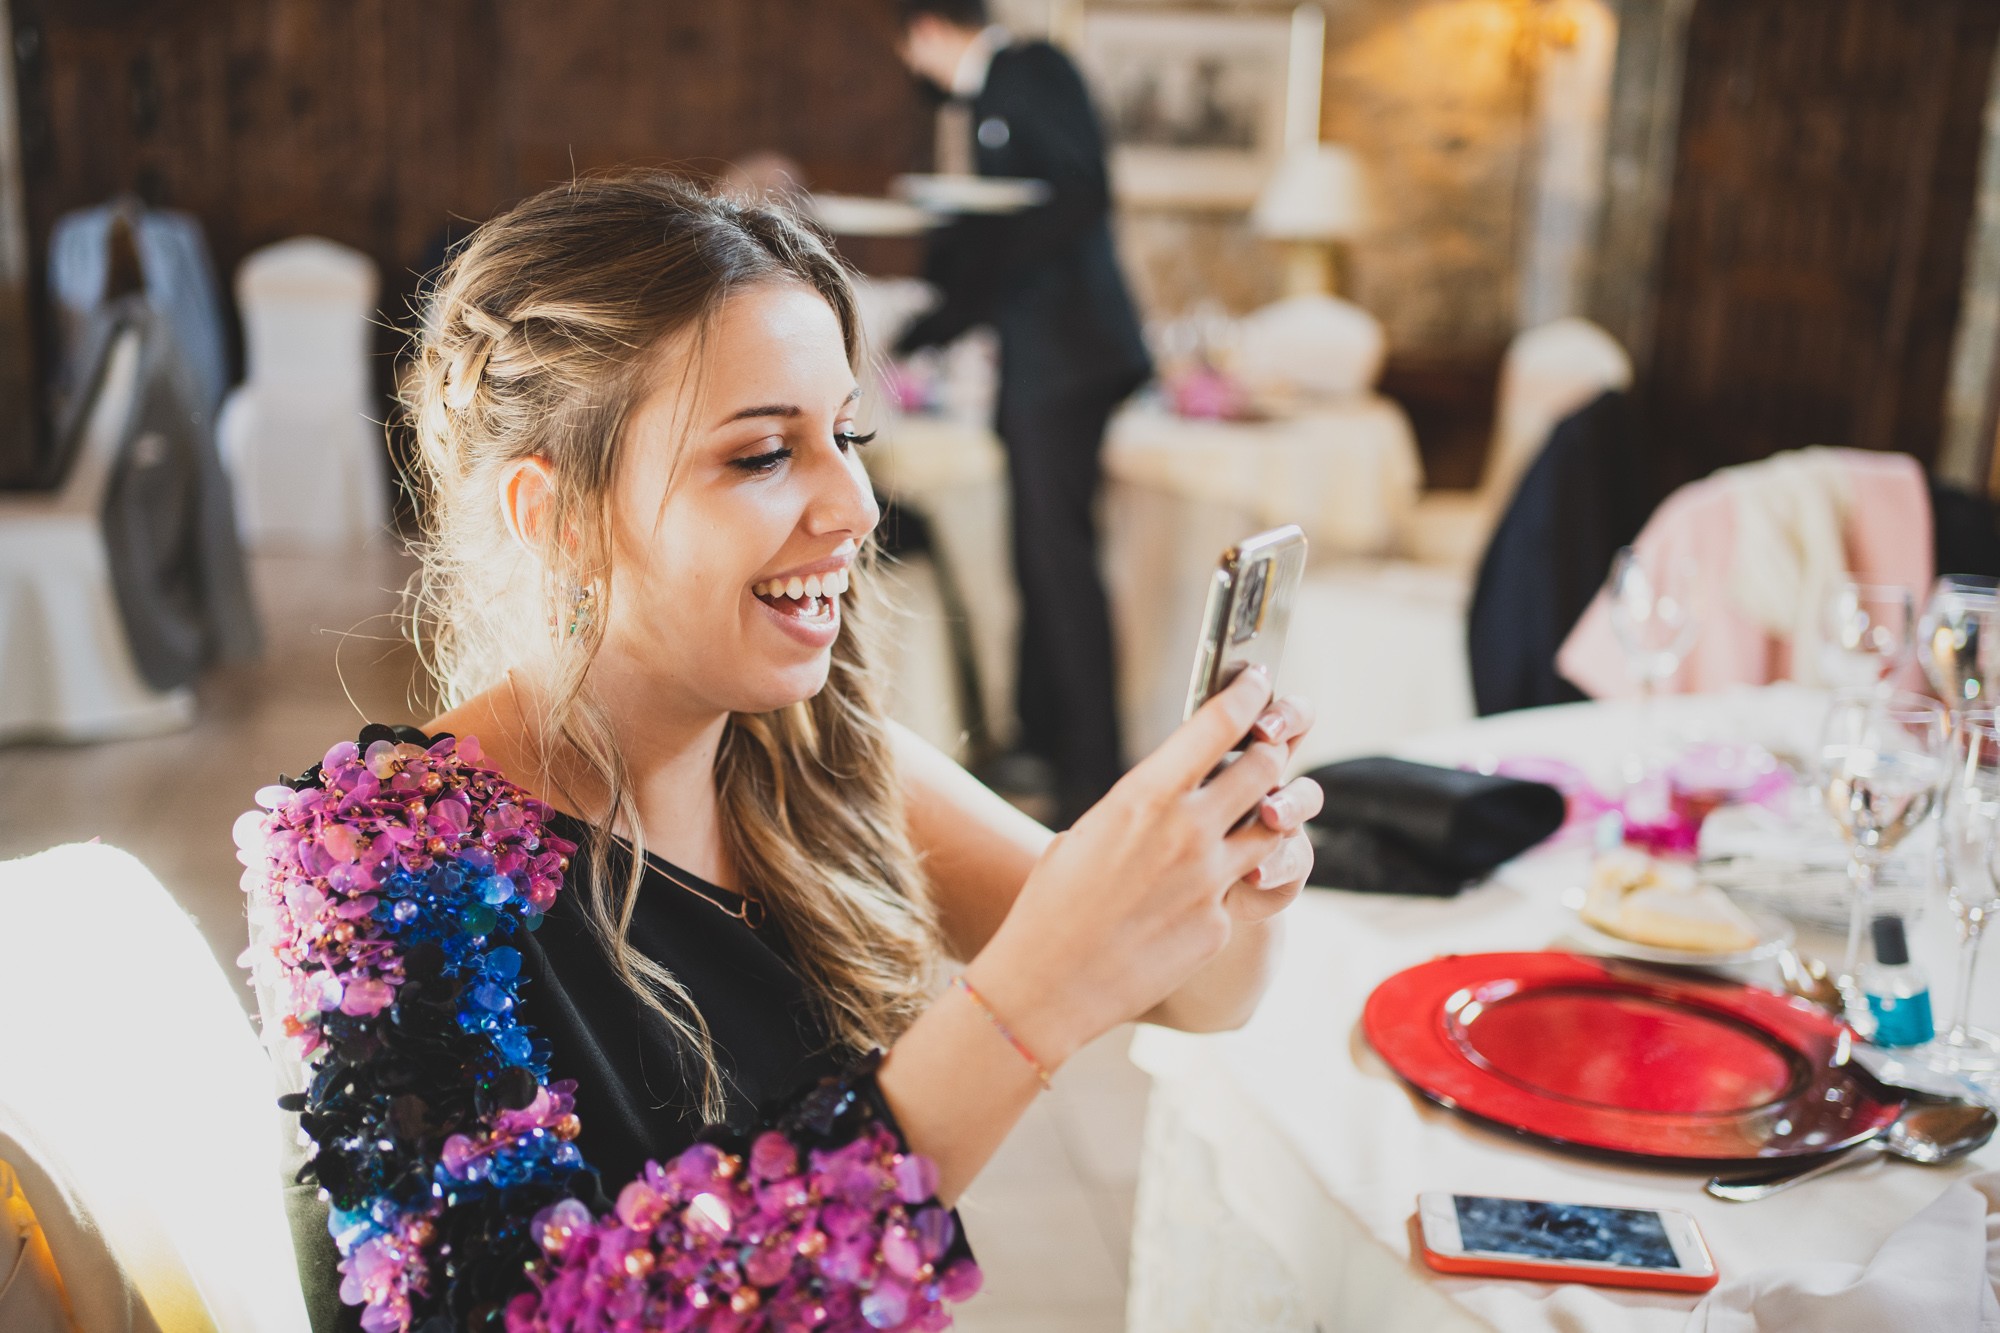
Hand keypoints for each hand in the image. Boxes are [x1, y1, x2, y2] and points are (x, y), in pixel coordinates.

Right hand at [965, 668, 1319, 1068]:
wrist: (1047, 984)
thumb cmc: (1052, 902)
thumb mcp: (1090, 831)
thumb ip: (1142, 806)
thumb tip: (1174, 795)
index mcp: (1145, 795)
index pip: (1219, 724)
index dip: (1248, 693)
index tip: (1258, 680)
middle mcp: (1188, 831)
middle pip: (1265, 767)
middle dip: (1275, 746)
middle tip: (1272, 740)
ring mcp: (1211, 881)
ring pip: (1276, 826)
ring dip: (1276, 809)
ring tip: (1265, 805)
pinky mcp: (1220, 925)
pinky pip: (1248, 888)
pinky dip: (1237, 878)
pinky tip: (1213, 884)